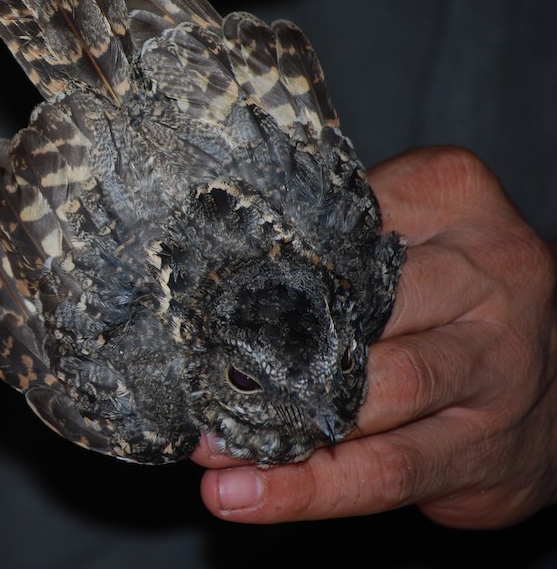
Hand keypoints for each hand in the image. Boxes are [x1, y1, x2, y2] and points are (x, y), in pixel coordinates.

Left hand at [193, 147, 556, 528]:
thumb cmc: (452, 287)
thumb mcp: (410, 225)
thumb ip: (332, 233)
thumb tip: (206, 269)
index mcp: (451, 198)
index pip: (341, 219)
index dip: (264, 260)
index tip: (197, 290)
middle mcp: (487, 277)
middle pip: (358, 309)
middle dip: (266, 350)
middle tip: (197, 373)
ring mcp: (495, 366)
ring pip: (372, 399)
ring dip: (278, 431)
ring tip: (210, 447)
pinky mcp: (487, 448)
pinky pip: (387, 471)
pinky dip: (308, 490)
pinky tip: (245, 494)